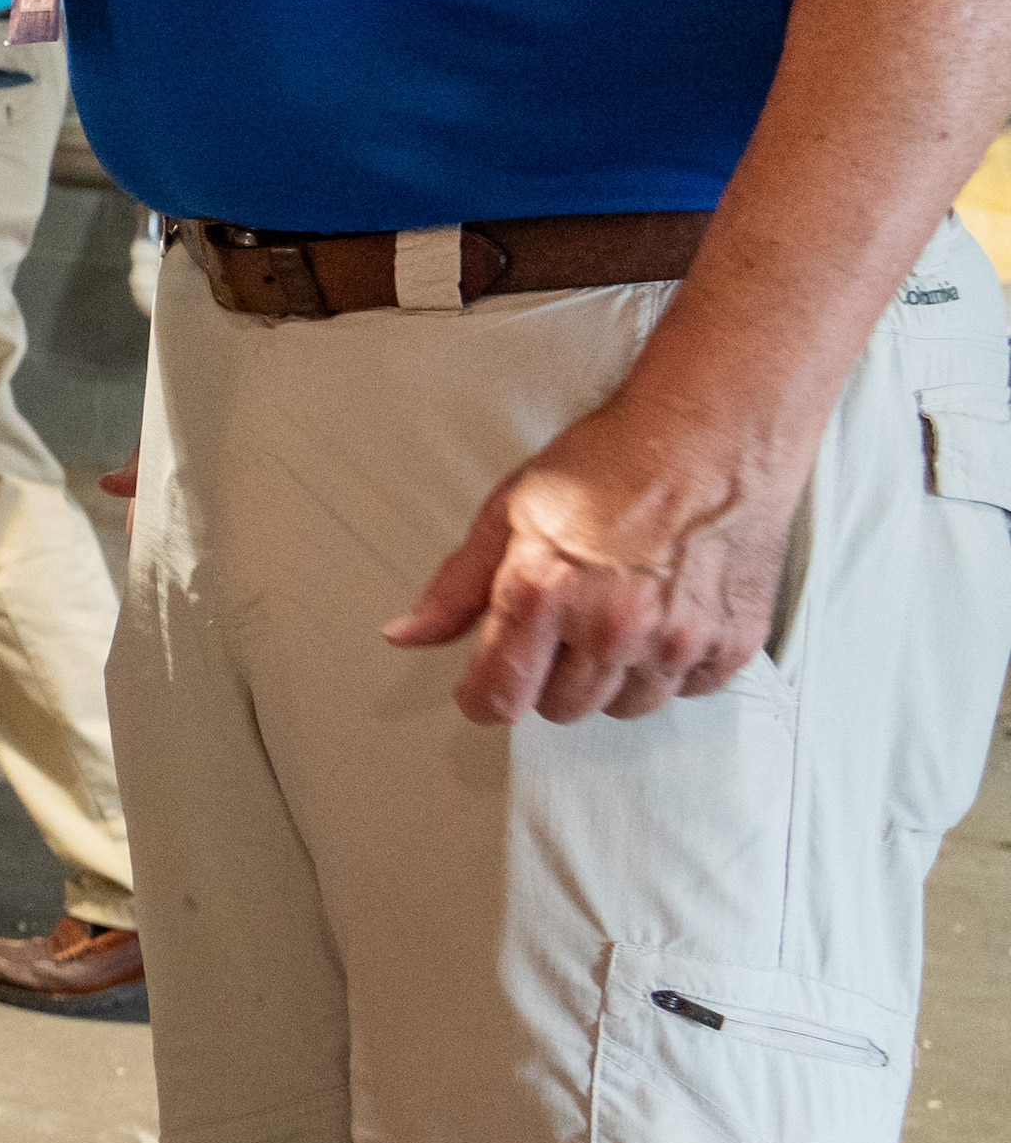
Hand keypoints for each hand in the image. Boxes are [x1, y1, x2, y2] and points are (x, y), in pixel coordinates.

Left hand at [383, 389, 800, 723]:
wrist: (710, 434)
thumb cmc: (612, 461)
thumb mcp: (509, 512)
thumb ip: (457, 587)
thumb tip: (408, 634)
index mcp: (546, 593)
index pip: (500, 698)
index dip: (483, 696)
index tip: (485, 686)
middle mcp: (613, 627)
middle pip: (562, 708)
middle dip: (549, 676)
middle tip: (561, 625)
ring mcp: (678, 640)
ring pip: (627, 706)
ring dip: (612, 676)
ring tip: (614, 615)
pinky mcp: (733, 643)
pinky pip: (689, 690)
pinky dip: (672, 666)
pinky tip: (664, 617)